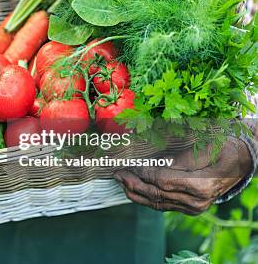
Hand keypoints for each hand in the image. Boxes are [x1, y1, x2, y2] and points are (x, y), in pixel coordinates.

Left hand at [114, 137, 252, 214]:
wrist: (238, 163)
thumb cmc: (220, 148)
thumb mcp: (201, 146)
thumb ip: (175, 157)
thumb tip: (147, 159)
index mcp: (201, 186)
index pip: (163, 181)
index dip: (143, 173)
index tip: (128, 164)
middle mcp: (196, 202)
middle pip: (157, 194)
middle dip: (133, 183)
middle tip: (117, 172)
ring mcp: (192, 208)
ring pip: (157, 203)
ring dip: (135, 192)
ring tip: (120, 180)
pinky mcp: (188, 209)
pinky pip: (162, 205)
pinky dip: (145, 197)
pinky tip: (133, 188)